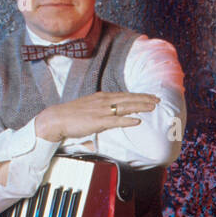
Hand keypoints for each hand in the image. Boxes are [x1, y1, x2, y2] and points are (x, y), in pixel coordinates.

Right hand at [35, 91, 159, 140]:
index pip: (125, 95)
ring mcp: (101, 111)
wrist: (57, 118)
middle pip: (128, 98)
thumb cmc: (72, 115)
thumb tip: (111, 115)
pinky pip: (116, 121)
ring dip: (140, 106)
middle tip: (158, 100)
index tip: (151, 96)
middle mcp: (104, 101)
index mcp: (102, 97)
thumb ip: (102, 110)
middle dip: (144, 99)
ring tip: (153, 107)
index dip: (139, 95)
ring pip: (125, 107)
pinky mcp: (98, 121)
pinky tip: (138, 121)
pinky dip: (128, 120)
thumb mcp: (90, 108)